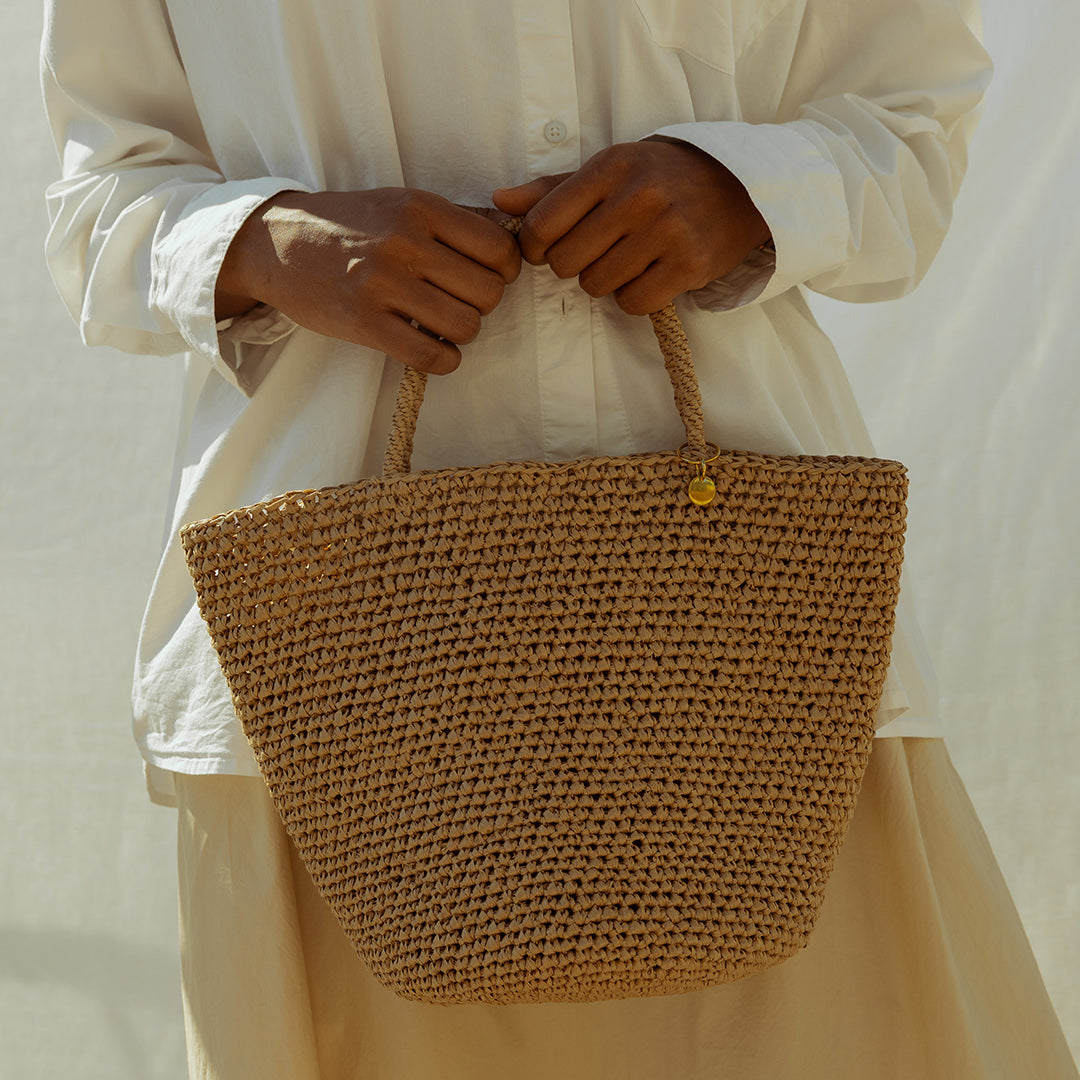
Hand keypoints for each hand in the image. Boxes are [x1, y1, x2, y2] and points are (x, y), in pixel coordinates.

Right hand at [216, 190, 520, 373]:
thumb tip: (511, 240)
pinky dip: (444, 360)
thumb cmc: (350, 225)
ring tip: (443, 325)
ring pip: (466, 326)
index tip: (485, 276)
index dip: (504, 270)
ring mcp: (383, 284)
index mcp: (421, 208)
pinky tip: (434, 350)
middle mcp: (405, 243)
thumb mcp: (401, 203)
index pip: (499, 248)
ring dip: (462, 334)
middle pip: (489, 292)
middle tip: (459, 302)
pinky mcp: (364, 323)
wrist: (277, 242)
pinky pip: (431, 356)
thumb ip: (454, 222)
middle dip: (483, 304)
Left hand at [492, 139, 769, 315]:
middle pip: (565, 263)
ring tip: (629, 258)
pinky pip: (632, 303)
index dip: (537, 246)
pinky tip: (649, 275)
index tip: (552, 245)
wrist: (741, 185)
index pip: (543, 224)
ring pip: (596, 286)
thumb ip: (552, 189)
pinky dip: (634, 297)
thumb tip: (500, 201)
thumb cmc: (661, 178)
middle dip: (574, 264)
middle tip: (598, 251)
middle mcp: (638, 196)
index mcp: (611, 167)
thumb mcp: (610, 170)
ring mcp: (667, 231)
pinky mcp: (689, 265)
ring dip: (604, 281)